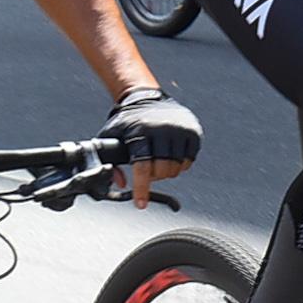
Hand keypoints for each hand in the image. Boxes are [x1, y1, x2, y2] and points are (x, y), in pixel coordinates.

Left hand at [102, 84, 201, 205]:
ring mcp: (180, 129)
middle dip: (154, 176)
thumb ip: (109, 160)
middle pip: (162, 170)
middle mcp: (162, 129)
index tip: (140, 204)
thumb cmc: (126, 122)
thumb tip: (120, 183)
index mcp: (140, 131)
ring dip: (166, 171)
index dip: (142, 188)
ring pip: (176, 167)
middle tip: (148, 170)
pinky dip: (179, 164)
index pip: (143, 166)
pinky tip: (169, 156)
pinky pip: (189, 160)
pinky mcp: (192, 131)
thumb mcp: (110, 135)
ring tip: (158, 161)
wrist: (145, 97)